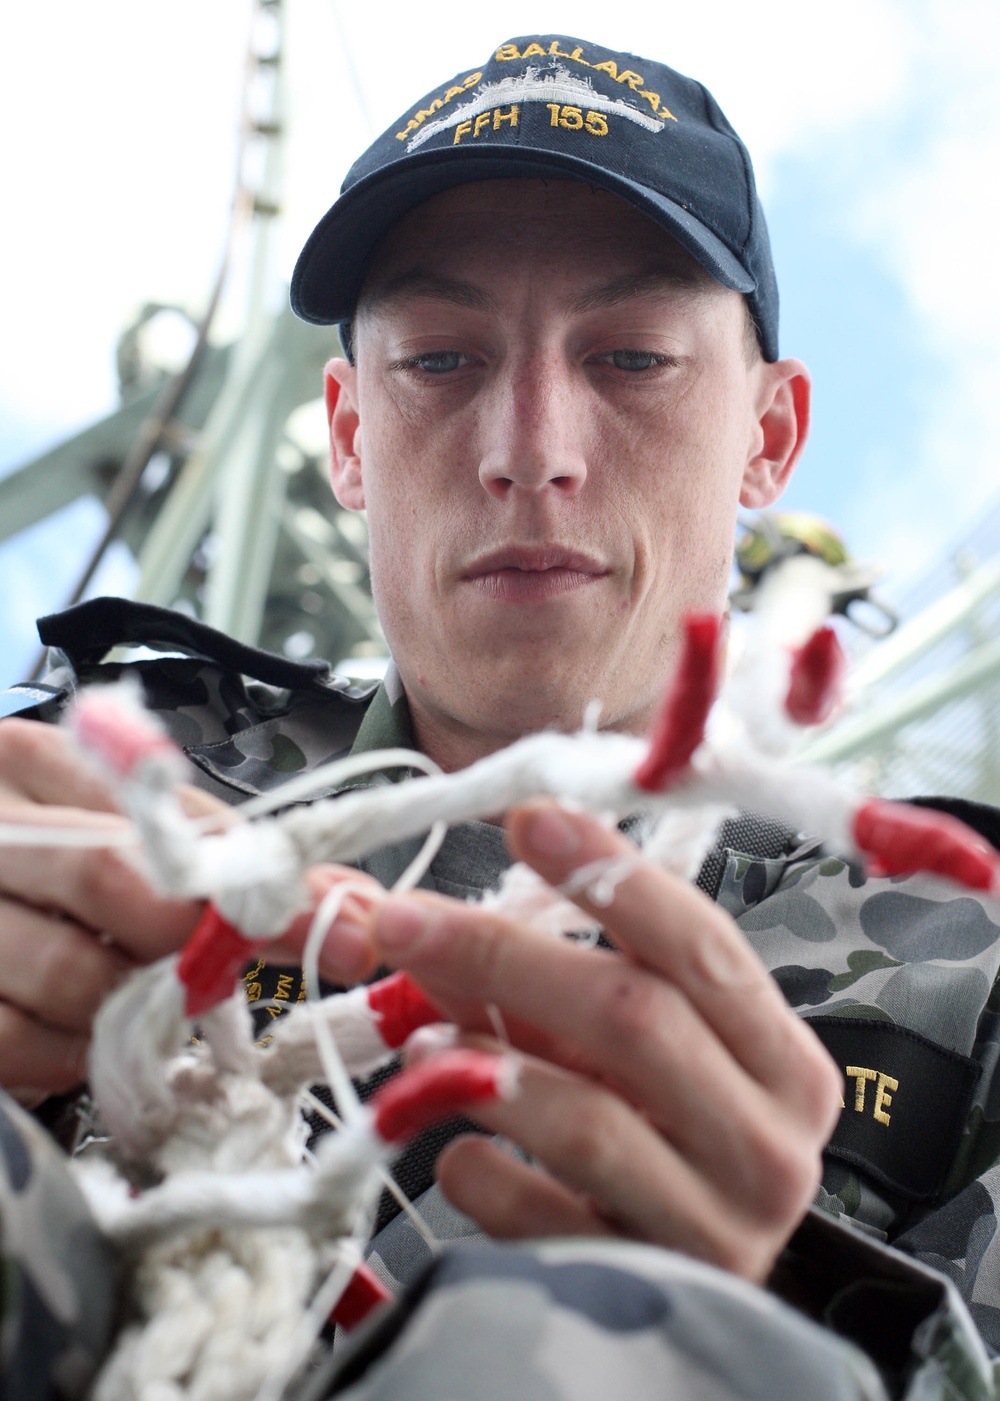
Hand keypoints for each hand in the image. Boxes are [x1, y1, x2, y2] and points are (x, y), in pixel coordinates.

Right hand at [0, 718, 377, 1103]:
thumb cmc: (61, 871)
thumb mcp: (140, 840)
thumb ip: (236, 862)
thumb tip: (352, 909)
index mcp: (36, 763)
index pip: (161, 817)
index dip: (254, 875)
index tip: (338, 921)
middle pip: (111, 879)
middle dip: (202, 942)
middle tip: (238, 974)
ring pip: (71, 972)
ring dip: (140, 1005)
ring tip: (155, 1000)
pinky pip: (20, 1041)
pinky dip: (75, 1054)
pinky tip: (92, 1040)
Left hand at [369, 798, 841, 1282]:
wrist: (687, 1304)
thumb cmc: (665, 1148)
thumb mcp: (644, 1058)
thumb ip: (569, 985)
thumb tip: (444, 922)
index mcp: (782, 1063)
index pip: (701, 946)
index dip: (610, 875)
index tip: (529, 819)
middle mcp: (769, 1144)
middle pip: (632, 1016)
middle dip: (504, 954)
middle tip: (408, 920)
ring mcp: (715, 1228)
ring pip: (587, 1117)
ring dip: (481, 1060)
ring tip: (419, 1035)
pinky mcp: (643, 1292)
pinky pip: (538, 1214)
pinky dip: (479, 1166)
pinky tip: (454, 1145)